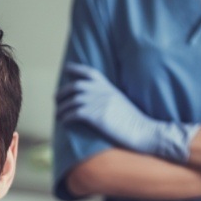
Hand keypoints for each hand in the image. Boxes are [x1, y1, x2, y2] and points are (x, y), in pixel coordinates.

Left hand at [57, 63, 199, 162]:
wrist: (145, 132)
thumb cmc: (134, 122)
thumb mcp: (121, 103)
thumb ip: (108, 98)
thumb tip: (94, 102)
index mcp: (109, 88)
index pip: (90, 73)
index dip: (76, 69)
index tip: (66, 68)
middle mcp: (103, 93)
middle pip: (76, 86)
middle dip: (63, 92)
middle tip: (56, 99)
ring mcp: (100, 104)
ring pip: (73, 101)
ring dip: (62, 108)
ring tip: (57, 114)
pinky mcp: (98, 117)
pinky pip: (75, 114)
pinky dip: (66, 117)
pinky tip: (63, 121)